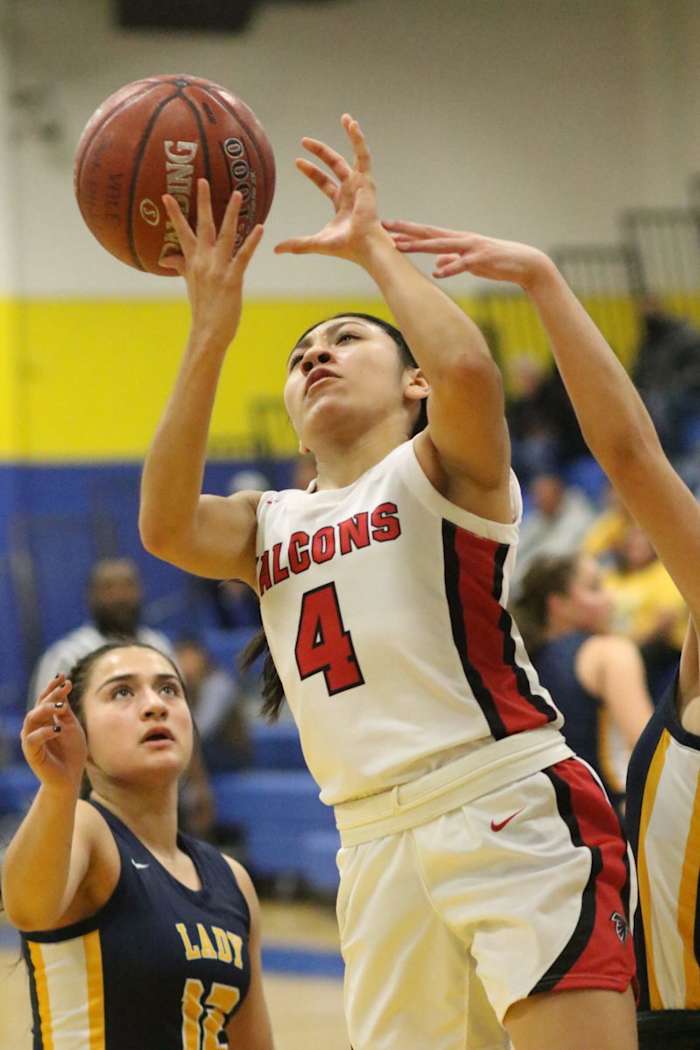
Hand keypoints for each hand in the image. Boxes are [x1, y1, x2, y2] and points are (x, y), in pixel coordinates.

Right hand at [22, 676, 86, 792]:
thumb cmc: (71, 752)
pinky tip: (57, 729)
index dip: (53, 686)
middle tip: (65, 687)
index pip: (45, 698)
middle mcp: (35, 727)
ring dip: (46, 709)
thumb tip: (63, 688)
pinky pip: (33, 739)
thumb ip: (65, 711)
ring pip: (32, 718)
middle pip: (38, 705)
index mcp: (45, 719)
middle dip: (51, 694)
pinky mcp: (31, 753)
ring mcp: (31, 739)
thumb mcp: (72, 726)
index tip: (64, 676)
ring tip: (62, 706)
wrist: (70, 777)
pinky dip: (44, 733)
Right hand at [161, 181, 263, 348]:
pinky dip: (251, 241)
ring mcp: (217, 269)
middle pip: (202, 225)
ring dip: (232, 213)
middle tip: (202, 179)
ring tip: (239, 193)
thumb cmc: (202, 310)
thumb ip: (180, 267)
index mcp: (192, 262)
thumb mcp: (190, 285)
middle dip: (203, 202)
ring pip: (225, 234)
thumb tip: (165, 258)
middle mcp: (203, 261)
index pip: (181, 232)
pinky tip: (260, 227)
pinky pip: (243, 255)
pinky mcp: (232, 279)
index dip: (174, 213)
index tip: (166, 194)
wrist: (208, 332)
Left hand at [274, 114, 387, 263]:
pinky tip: (352, 124)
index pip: (324, 182)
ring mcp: (361, 184)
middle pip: (335, 165)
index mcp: (342, 204)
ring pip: (354, 155)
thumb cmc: (345, 247)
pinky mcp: (367, 180)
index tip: (297, 161)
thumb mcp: (315, 243)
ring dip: (350, 136)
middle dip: (320, 152)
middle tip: (303, 141)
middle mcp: (352, 191)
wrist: (363, 246)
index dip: (311, 172)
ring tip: (345, 118)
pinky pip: (363, 154)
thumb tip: (275, 250)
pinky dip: (359, 139)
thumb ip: (297, 244)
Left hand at [382, 220, 551, 289]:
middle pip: (429, 234)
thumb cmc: (497, 263)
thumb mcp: (470, 263)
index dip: (408, 230)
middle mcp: (461, 239)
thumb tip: (437, 265)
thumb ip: (452, 261)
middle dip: (406, 231)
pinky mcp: (482, 259)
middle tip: (385, 227)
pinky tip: (438, 273)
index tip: (388, 227)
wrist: (524, 264)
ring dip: (420, 246)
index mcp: (457, 240)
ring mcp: (471, 248)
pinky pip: (463, 264)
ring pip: (441, 245)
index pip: (428, 233)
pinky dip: (451, 268)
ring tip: (401, 246)